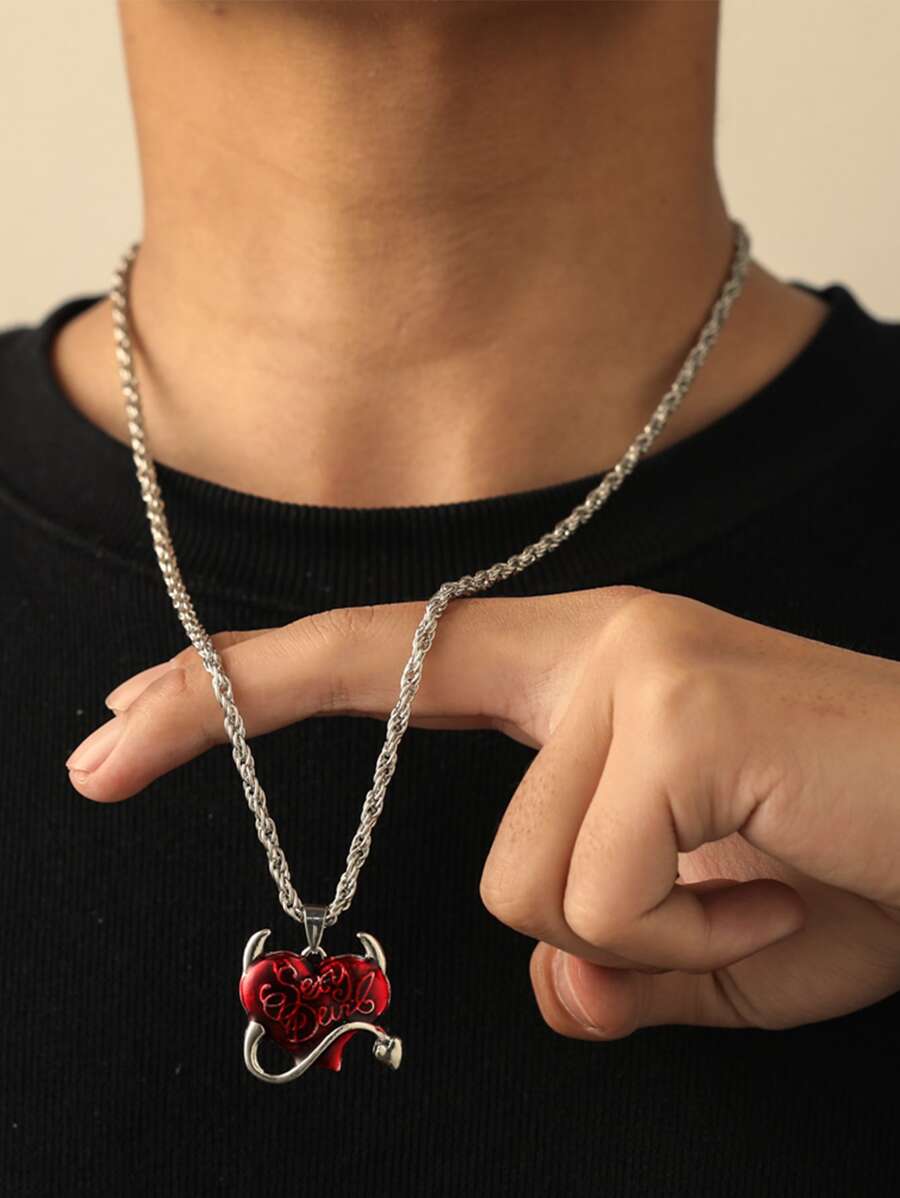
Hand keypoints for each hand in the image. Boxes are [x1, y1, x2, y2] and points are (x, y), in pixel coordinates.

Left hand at [66, 586, 899, 1036]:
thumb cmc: (857, 869)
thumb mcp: (716, 952)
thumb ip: (621, 968)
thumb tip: (550, 987)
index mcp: (589, 678)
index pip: (392, 659)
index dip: (251, 687)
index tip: (123, 726)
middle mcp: (600, 643)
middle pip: (417, 730)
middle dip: (304, 754)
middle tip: (180, 767)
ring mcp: (633, 665)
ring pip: (533, 890)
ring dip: (649, 941)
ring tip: (755, 891)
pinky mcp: (675, 705)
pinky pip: (604, 899)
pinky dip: (696, 947)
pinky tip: (775, 884)